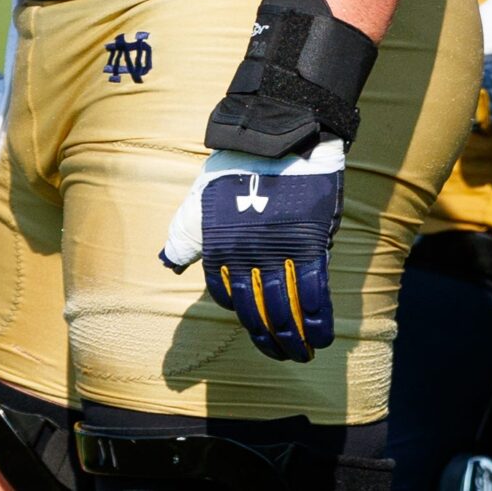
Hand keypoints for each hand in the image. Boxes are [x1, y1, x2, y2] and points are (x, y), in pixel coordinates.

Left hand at [159, 138, 347, 361]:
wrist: (278, 136)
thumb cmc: (237, 166)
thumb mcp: (198, 201)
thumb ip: (187, 236)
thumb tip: (168, 263)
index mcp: (217, 250)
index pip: (228, 297)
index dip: (244, 317)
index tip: (258, 327)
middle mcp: (244, 258)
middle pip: (257, 311)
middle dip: (271, 340)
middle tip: (284, 355)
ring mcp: (277, 252)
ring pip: (286, 308)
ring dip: (296, 338)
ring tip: (304, 354)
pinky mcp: (308, 243)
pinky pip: (314, 290)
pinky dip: (319, 317)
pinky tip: (323, 335)